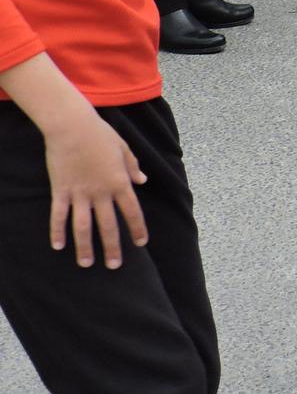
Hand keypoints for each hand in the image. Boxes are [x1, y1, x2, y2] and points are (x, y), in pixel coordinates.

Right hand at [45, 109, 147, 268]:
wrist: (72, 127)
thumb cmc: (101, 135)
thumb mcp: (124, 149)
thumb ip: (132, 167)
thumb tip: (142, 180)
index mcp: (120, 182)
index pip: (132, 212)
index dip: (137, 229)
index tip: (141, 243)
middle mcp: (101, 192)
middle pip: (108, 226)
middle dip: (112, 247)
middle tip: (114, 266)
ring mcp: (79, 193)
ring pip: (83, 227)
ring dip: (85, 247)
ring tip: (86, 263)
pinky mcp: (60, 191)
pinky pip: (59, 216)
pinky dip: (57, 232)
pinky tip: (58, 246)